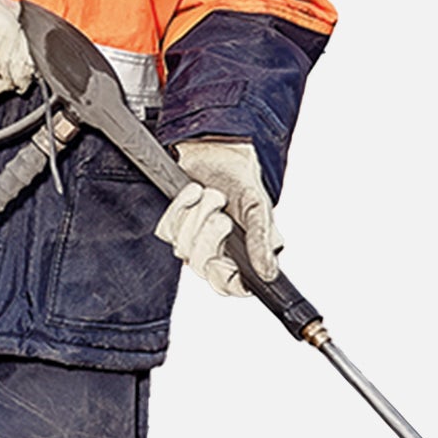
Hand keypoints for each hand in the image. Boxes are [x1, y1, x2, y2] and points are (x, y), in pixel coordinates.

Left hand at [154, 139, 282, 296]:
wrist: (216, 151)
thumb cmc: (241, 180)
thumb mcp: (258, 207)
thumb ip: (262, 241)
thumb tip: (269, 273)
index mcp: (241, 255)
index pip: (231, 286)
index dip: (224, 277)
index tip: (221, 261)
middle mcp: (216, 252)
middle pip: (202, 267)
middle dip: (210, 235)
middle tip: (222, 215)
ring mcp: (191, 241)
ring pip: (183, 247)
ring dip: (198, 214)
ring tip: (212, 196)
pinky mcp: (172, 226)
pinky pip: (168, 228)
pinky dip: (181, 205)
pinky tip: (193, 192)